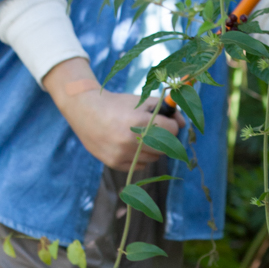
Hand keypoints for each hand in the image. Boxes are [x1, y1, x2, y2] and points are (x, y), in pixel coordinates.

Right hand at [45, 57, 181, 168]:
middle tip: (155, 130)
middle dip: (164, 138)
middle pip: (165, 147)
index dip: (171, 125)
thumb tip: (183, 124)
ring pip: (154, 158)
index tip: (166, 121)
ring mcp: (122, 154)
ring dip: (152, 149)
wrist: (85, 110)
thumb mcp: (141, 101)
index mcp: (139, 122)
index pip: (172, 131)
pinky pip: (139, 166)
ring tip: (139, 136)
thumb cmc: (117, 104)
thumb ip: (165, 110)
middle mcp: (131, 140)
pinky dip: (139, 158)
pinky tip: (129, 145)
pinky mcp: (114, 163)